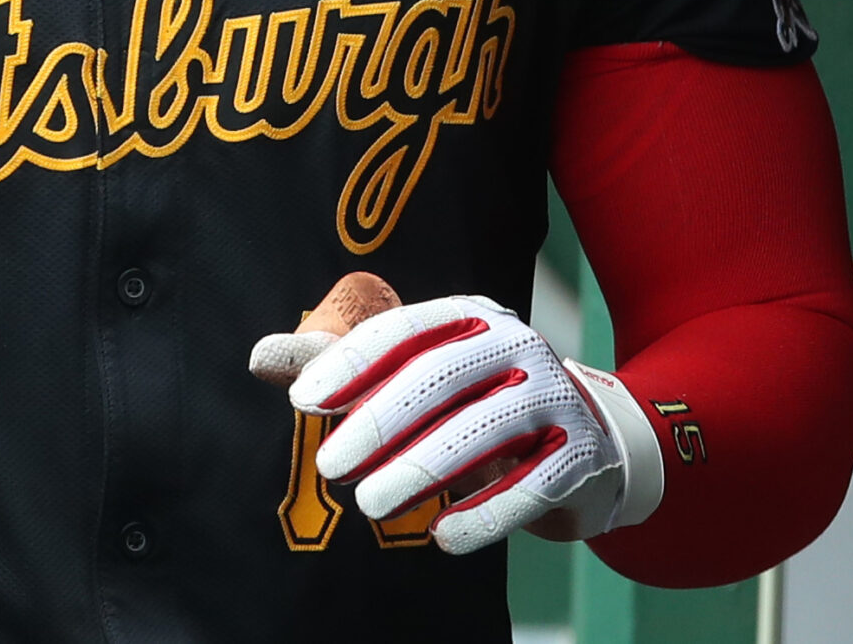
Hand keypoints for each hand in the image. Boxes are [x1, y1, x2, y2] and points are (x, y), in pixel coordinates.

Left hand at [282, 293, 664, 554]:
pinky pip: (533, 484)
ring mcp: (556, 394)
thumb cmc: (478, 402)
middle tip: (328, 466)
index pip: (400, 330)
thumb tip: (258, 357)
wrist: (594, 440)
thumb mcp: (416, 376)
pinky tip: (444, 537)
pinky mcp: (583, 451)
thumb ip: (340, 366)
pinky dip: (486, 514)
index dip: (349, 362)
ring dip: (421, 468)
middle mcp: (514, 344)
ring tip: (370, 503)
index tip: (300, 401)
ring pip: (482, 429)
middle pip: (438, 375)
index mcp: (467, 316)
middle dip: (378, 421)